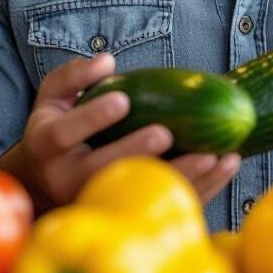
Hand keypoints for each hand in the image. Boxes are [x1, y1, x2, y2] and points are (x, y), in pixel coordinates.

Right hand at [2, 55, 239, 211]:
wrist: (46, 180)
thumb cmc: (58, 125)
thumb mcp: (54, 96)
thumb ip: (74, 75)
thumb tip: (108, 61)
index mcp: (48, 146)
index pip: (66, 133)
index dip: (93, 118)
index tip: (123, 101)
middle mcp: (67, 180)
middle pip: (102, 170)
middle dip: (137, 152)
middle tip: (167, 133)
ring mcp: (97, 200)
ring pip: (139, 193)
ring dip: (181, 176)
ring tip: (214, 155)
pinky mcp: (126, 211)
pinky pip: (162, 202)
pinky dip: (201, 187)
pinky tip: (226, 164)